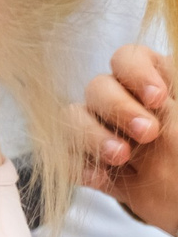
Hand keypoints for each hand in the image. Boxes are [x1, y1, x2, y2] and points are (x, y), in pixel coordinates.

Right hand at [78, 45, 177, 235]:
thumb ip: (174, 96)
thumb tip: (163, 83)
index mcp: (156, 84)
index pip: (128, 59)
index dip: (135, 72)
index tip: (157, 97)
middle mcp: (128, 105)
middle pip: (98, 87)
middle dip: (117, 108)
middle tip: (148, 134)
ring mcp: (109, 136)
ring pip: (74, 118)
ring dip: (91, 136)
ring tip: (121, 158)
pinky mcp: (98, 168)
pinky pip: (69, 158)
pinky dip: (78, 165)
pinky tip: (100, 178)